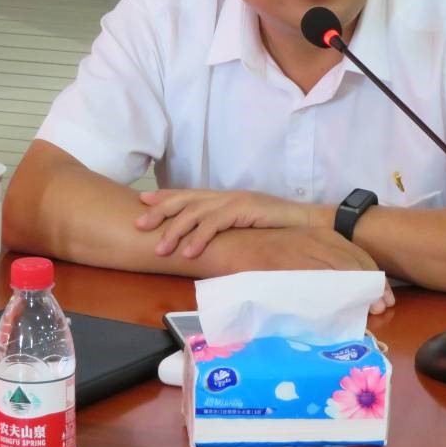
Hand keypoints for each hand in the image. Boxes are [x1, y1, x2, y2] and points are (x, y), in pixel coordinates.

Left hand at [136, 188, 318, 257]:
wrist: (307, 222)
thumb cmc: (277, 229)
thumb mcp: (245, 226)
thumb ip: (225, 229)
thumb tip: (204, 242)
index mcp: (224, 198)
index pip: (188, 194)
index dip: (164, 197)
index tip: (142, 202)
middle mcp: (225, 196)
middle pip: (185, 200)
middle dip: (159, 211)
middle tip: (138, 225)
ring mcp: (234, 201)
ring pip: (195, 213)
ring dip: (175, 231)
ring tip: (160, 249)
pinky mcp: (244, 210)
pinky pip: (215, 224)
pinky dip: (199, 238)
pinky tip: (188, 251)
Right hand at [209, 226, 392, 312]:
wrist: (223, 243)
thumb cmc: (256, 253)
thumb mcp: (291, 254)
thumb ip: (314, 269)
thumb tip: (342, 294)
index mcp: (316, 235)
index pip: (356, 254)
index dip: (375, 277)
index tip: (385, 298)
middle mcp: (311, 238)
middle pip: (353, 262)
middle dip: (371, 287)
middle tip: (381, 308)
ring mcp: (296, 249)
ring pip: (336, 270)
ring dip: (354, 292)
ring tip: (367, 312)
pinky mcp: (281, 262)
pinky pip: (308, 278)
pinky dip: (325, 294)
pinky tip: (335, 309)